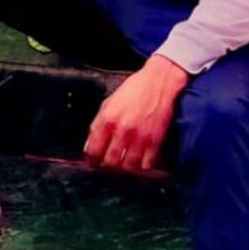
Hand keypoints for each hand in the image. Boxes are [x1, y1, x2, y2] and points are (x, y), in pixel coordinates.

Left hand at [84, 54, 188, 173]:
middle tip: (110, 163)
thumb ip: (98, 124)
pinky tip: (140, 161)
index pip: (93, 151)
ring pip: (127, 167)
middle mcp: (122, 130)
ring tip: (124, 163)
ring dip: (124, 168)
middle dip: (108, 166)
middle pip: (110, 163)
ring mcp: (140, 137)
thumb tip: (89, 147)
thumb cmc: (134, 90)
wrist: (159, 81)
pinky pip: (146, 165)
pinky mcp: (155, 140)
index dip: (92, 160)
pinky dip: (142, 167)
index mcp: (107, 119)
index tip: (94, 162)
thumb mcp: (109, 102)